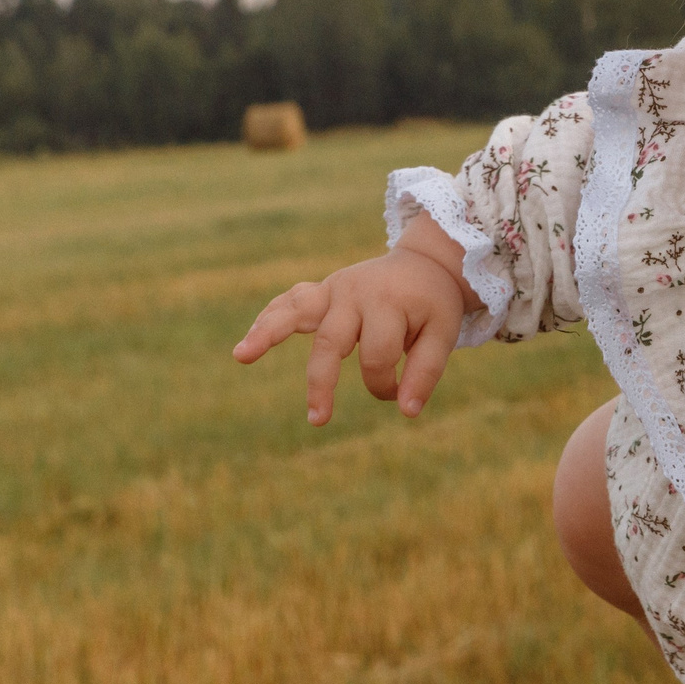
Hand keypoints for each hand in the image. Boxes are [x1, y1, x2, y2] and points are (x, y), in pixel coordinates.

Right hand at [230, 212, 474, 423]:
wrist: (425, 264)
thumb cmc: (434, 305)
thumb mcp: (443, 334)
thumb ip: (426, 371)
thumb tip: (407, 412)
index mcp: (388, 303)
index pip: (377, 357)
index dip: (387, 385)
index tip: (399, 395)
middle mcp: (355, 294)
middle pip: (331, 341)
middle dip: (322, 383)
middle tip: (318, 420)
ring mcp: (333, 288)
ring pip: (295, 311)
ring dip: (267, 333)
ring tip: (241, 355)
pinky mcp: (321, 290)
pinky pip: (290, 301)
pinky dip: (269, 319)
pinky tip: (248, 344)